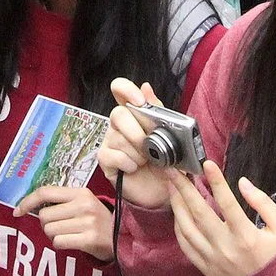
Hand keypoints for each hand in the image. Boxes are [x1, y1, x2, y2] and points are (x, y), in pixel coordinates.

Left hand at [16, 186, 115, 259]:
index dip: (28, 201)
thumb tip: (31, 206)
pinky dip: (61, 245)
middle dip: (47, 224)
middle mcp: (84, 205)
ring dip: (54, 235)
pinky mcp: (89, 239)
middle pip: (45, 216)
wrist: (122, 237)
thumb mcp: (84, 203)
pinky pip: (58, 242)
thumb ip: (62, 201)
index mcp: (81, 193)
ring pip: (50, 230)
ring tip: (69, 234)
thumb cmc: (98, 220)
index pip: (46, 192)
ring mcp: (87, 222)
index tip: (18, 211)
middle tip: (61, 227)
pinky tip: (73, 242)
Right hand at [97, 78, 174, 210]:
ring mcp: (110, 140)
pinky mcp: (105, 159)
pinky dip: (128, 163)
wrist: (163, 189)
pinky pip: (112, 155)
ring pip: (117, 138)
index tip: (139, 101)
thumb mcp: (170, 136)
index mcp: (135, 112)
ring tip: (146, 161)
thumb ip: (158, 111)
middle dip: (136, 132)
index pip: (120, 89)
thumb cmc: (166, 160)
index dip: (126, 90)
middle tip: (148, 146)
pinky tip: (134, 168)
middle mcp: (119, 123)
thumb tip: (146, 87)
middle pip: (118, 114)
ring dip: (137, 153)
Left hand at [166, 160, 275, 275]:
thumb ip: (264, 203)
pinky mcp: (206, 269)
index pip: (227, 202)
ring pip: (187, 229)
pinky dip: (178, 227)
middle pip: (199, 213)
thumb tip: (243, 183)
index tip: (206, 164)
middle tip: (174, 170)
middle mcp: (226, 247)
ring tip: (171, 186)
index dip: (216, 181)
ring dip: (177, 205)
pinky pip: (186, 246)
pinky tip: (177, 213)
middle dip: (184, 189)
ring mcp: (213, 259)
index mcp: (246, 236)